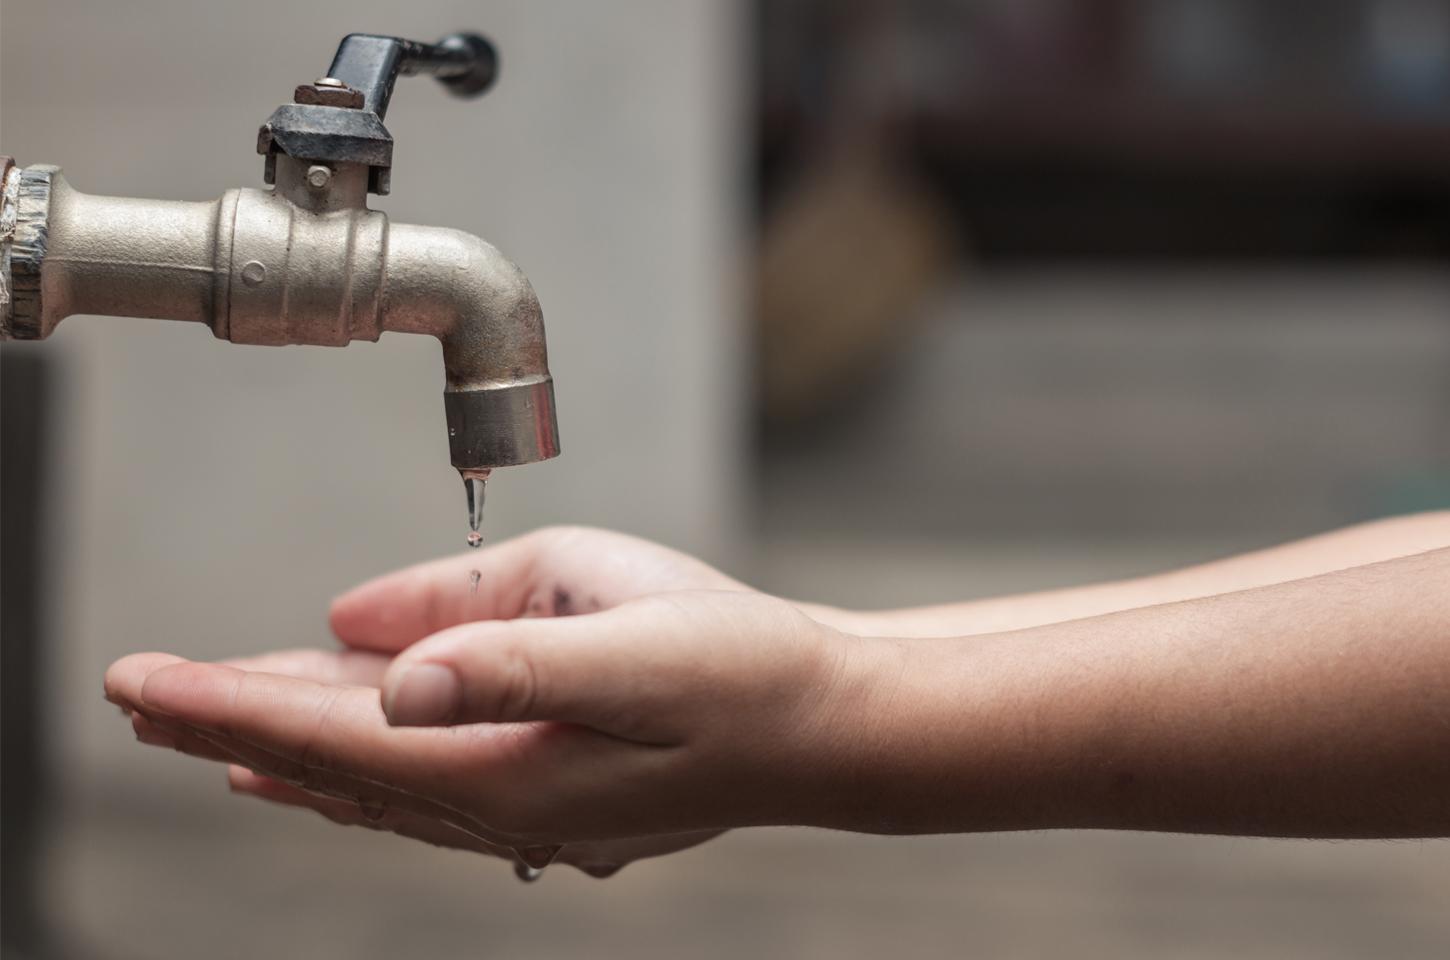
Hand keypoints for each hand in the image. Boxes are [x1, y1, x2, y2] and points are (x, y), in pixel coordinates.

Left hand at [107, 590, 869, 875]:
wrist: (827, 723)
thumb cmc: (749, 674)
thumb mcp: (637, 644)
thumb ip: (505, 654)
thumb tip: (378, 665)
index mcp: (511, 765)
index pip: (335, 737)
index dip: (229, 705)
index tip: (142, 681)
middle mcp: (503, 803)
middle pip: (334, 766)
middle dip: (227, 727)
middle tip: (136, 695)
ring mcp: (525, 807)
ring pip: (370, 781)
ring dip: (280, 748)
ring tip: (201, 726)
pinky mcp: (547, 788)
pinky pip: (417, 784)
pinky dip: (352, 765)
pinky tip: (328, 763)